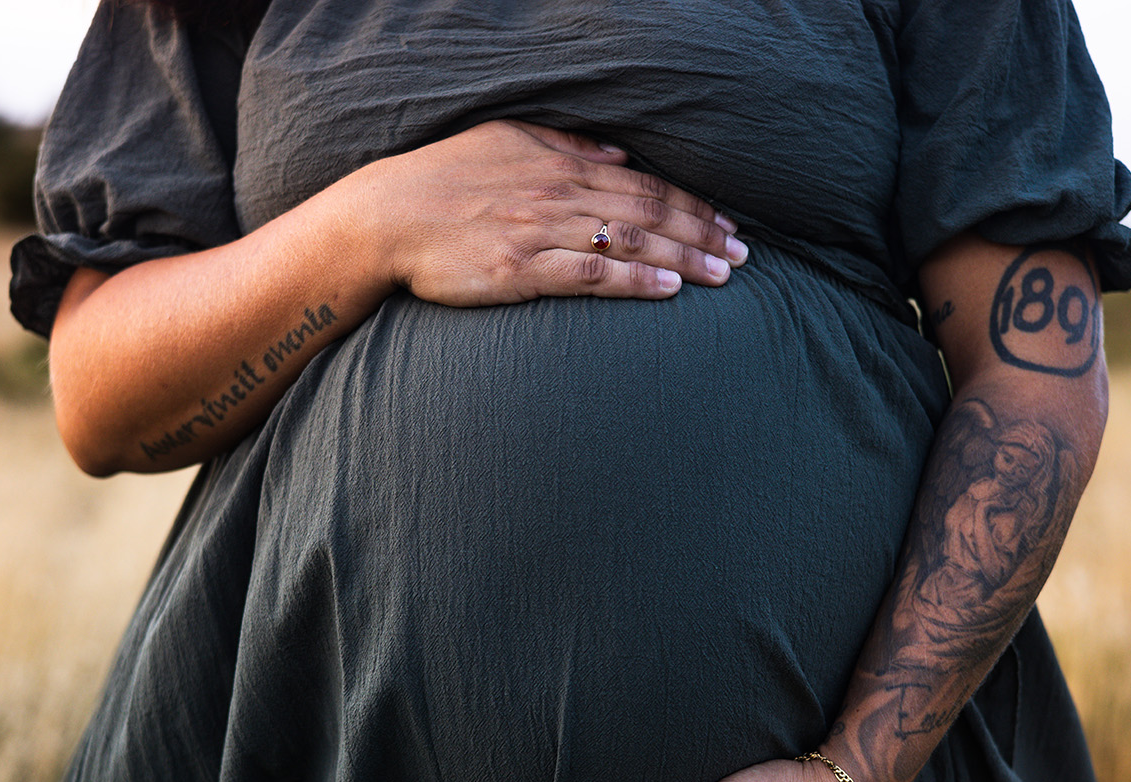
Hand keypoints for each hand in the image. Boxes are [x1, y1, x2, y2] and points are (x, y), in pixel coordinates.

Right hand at [356, 119, 747, 306]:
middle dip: (703, 232)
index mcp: (559, 162)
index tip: (728, 222)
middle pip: (649, 212)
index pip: (643, 183)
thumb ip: (566, 145)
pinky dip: (635, 280)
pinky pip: (591, 274)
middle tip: (744, 255)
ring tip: (725, 275)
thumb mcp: (505, 141)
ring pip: (631, 241)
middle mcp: (559, 193)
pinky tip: (670, 290)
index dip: (692, 204)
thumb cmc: (442, 179)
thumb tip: (618, 155)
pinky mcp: (522, 270)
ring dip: (685, 258)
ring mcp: (541, 231)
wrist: (386, 217)